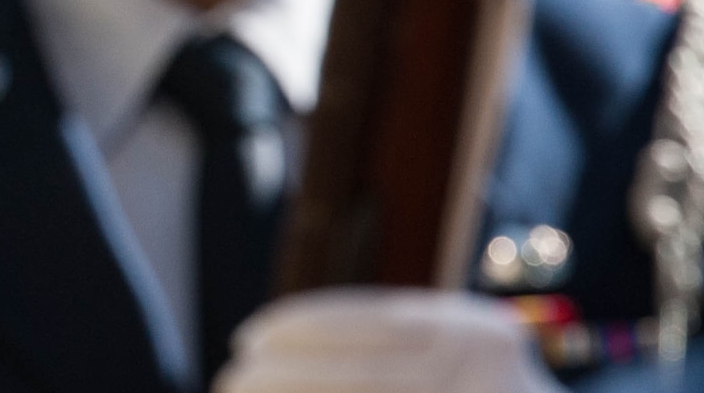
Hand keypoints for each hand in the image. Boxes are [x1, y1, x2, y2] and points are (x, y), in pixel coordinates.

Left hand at [213, 288, 561, 392]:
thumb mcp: (467, 357)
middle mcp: (478, 371)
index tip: (246, 337)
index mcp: (475, 335)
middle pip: (352, 376)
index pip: (368, 323)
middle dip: (278, 380)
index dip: (299, 328)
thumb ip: (406, 346)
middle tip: (225, 380)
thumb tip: (286, 347)